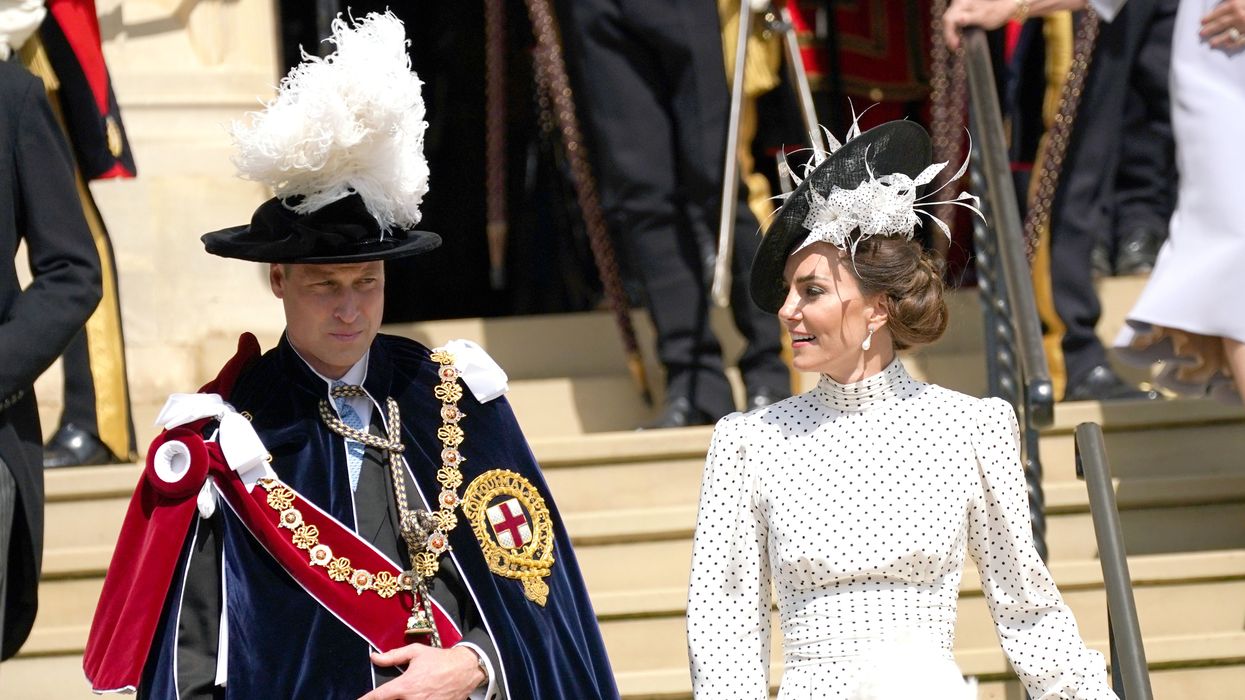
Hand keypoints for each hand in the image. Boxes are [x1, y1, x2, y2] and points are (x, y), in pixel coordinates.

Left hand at [358, 644, 484, 699]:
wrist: (465, 669)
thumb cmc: (440, 659)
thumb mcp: (416, 652)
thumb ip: (393, 656)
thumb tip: (374, 657)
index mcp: (405, 685)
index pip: (378, 696)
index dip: (366, 699)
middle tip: (390, 694)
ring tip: (405, 695)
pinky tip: (418, 697)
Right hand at [943, 0, 1021, 49]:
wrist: (1006, 7)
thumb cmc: (997, 11)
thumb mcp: (984, 17)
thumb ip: (969, 18)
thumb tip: (958, 20)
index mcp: (962, 2)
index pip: (948, 18)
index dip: (948, 33)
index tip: (954, 45)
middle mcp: (959, 3)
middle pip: (947, 20)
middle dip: (948, 34)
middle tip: (954, 48)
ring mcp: (960, 7)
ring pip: (949, 21)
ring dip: (950, 34)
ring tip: (955, 45)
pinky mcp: (962, 12)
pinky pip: (954, 22)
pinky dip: (954, 31)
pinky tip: (957, 39)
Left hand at [1201, 0, 1244, 51]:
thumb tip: (1221, 1)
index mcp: (1236, 4)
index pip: (1220, 12)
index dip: (1210, 17)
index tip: (1201, 21)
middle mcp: (1240, 15)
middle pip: (1222, 23)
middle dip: (1211, 29)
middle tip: (1201, 33)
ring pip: (1230, 33)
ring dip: (1220, 39)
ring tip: (1211, 44)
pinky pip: (1242, 40)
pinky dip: (1234, 44)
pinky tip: (1227, 46)